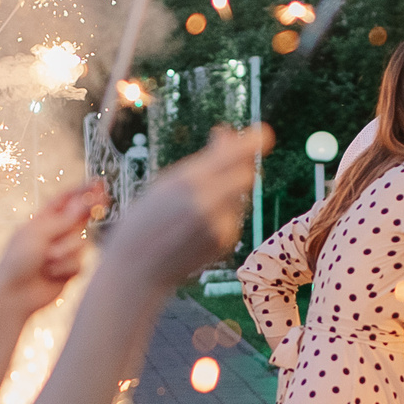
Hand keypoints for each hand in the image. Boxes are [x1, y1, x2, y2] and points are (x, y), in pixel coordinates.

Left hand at [0, 184, 99, 320]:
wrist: (15, 294)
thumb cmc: (18, 260)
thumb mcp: (39, 234)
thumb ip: (66, 220)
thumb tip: (86, 202)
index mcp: (43, 220)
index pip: (66, 200)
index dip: (82, 191)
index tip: (99, 183)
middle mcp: (55, 233)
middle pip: (80, 217)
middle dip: (89, 210)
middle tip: (103, 201)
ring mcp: (64, 251)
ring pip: (80, 243)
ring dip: (65, 251)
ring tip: (47, 261)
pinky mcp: (70, 269)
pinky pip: (79, 263)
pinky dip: (65, 268)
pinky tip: (51, 275)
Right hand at [106, 125, 270, 288]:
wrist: (137, 270)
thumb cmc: (146, 221)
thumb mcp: (167, 183)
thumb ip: (203, 161)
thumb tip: (228, 133)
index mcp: (188, 181)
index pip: (235, 156)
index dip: (252, 143)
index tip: (265, 134)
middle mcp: (207, 202)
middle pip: (247, 175)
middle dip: (241, 167)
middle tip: (229, 164)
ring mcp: (218, 224)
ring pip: (240, 197)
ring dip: (228, 194)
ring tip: (194, 207)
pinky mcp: (225, 241)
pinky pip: (234, 218)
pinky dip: (223, 215)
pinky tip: (197, 225)